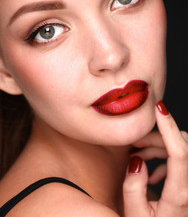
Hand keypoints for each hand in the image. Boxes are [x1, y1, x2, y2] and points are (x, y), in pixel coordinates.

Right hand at [123, 101, 187, 216]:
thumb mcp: (136, 214)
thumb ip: (133, 187)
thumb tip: (136, 160)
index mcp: (180, 194)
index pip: (180, 152)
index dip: (169, 128)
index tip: (159, 109)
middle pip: (181, 145)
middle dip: (157, 137)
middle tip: (135, 142)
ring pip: (181, 150)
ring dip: (158, 147)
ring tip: (137, 154)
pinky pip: (181, 161)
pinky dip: (164, 159)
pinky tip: (151, 172)